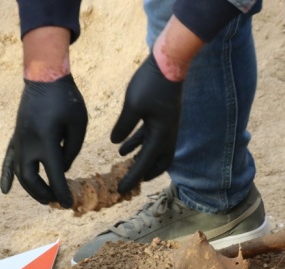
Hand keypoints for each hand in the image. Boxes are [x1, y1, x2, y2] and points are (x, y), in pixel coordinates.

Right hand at [0, 74, 87, 207]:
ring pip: (19, 173)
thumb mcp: (79, 125)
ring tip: (43, 197)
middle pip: (31, 180)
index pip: (55, 175)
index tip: (69, 204)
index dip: (62, 192)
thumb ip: (72, 151)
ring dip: (30, 189)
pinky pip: (9, 160)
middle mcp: (29, 144)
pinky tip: (5, 190)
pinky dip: (7, 176)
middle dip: (43, 194)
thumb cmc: (67, 100)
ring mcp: (19, 141)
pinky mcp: (16, 137)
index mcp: (47, 141)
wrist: (45, 78)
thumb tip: (63, 170)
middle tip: (56, 202)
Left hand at [111, 54, 182, 193]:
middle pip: (158, 163)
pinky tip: (123, 148)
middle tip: (128, 184)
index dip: (132, 178)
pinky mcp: (164, 118)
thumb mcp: (132, 106)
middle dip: (143, 174)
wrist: (169, 62)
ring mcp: (168, 126)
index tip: (120, 190)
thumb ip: (124, 127)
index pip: (144, 164)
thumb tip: (115, 144)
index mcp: (161, 135)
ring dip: (142, 161)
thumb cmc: (151, 83)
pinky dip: (139, 145)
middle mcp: (168, 134)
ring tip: (125, 168)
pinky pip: (152, 138)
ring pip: (157, 152)